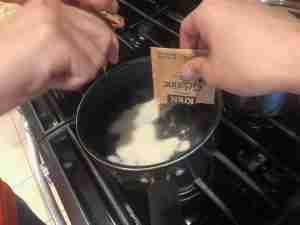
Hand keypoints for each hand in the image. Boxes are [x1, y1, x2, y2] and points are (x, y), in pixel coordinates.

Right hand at [0, 0, 117, 111]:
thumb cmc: (7, 68)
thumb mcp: (42, 44)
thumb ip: (71, 38)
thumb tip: (101, 46)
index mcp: (47, 4)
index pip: (86, 2)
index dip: (103, 4)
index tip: (113, 9)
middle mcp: (52, 8)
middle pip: (101, 31)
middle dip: (99, 55)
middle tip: (85, 68)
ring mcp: (55, 23)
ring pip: (97, 53)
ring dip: (81, 72)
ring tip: (55, 74)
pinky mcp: (58, 42)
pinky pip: (88, 68)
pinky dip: (74, 81)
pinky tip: (53, 79)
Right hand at [180, 0, 299, 95]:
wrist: (296, 59)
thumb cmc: (246, 65)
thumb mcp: (213, 74)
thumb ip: (195, 70)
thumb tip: (186, 71)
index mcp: (209, 12)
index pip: (186, 28)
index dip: (184, 49)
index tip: (189, 65)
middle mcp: (228, 3)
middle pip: (206, 26)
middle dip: (203, 49)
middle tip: (206, 69)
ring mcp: (251, 5)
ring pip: (225, 27)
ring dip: (220, 46)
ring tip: (226, 67)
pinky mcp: (268, 13)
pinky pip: (243, 27)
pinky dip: (238, 42)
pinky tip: (247, 60)